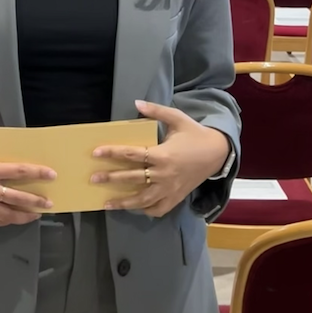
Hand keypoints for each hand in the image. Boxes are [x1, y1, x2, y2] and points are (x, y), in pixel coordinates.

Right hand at [0, 143, 56, 226]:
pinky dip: (8, 220)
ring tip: (36, 214)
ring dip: (24, 216)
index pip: (19, 172)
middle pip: (17, 198)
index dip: (38, 173)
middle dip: (36, 201)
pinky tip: (17, 217)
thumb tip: (20, 167)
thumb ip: (0, 161)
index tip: (52, 175)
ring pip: (7, 215)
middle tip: (49, 203)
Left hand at [90, 101, 229, 216]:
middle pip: (133, 178)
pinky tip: (135, 208)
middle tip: (93, 179)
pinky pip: (158, 208)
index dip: (113, 153)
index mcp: (162, 154)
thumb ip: (156, 111)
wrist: (218, 154)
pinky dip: (146, 210)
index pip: (132, 154)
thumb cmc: (194, 134)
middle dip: (111, 178)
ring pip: (143, 199)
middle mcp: (164, 175)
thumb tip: (136, 102)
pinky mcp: (176, 198)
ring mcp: (170, 189)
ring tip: (106, 203)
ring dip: (124, 202)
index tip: (96, 153)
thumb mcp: (177, 118)